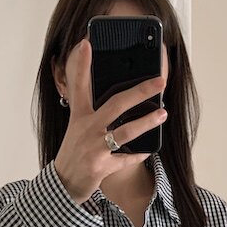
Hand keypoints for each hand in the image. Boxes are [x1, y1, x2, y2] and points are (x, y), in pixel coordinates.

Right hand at [54, 37, 166, 202]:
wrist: (64, 183)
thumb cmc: (75, 152)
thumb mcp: (77, 128)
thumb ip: (92, 111)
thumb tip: (118, 99)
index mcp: (79, 117)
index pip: (79, 86)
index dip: (81, 65)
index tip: (86, 43)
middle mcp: (87, 129)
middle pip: (116, 104)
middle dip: (140, 91)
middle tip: (160, 81)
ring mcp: (94, 148)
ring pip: (125, 131)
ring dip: (147, 122)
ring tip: (163, 113)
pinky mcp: (101, 167)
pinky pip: (126, 158)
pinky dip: (139, 154)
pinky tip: (149, 149)